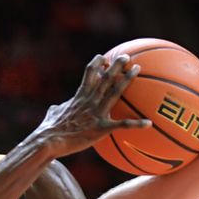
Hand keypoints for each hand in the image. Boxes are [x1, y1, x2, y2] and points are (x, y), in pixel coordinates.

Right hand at [35, 54, 150, 157]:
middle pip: (105, 78)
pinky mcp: (100, 128)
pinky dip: (136, 124)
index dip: (97, 64)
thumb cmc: (49, 129)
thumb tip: (56, 107)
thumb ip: (57, 108)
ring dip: (127, 80)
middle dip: (116, 65)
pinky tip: (149, 123)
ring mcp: (95, 113)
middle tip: (126, 56)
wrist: (49, 141)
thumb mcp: (52, 114)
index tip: (104, 58)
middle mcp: (89, 100)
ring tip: (136, 69)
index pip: (89, 74)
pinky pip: (121, 125)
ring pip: (114, 92)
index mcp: (79, 96)